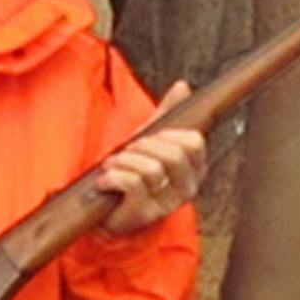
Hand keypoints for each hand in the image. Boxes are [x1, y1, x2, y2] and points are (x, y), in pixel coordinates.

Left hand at [97, 81, 207, 235]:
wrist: (108, 208)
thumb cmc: (133, 172)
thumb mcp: (150, 139)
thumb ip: (167, 113)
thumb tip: (183, 85)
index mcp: (194, 168)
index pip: (193, 142)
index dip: (166, 134)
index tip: (148, 139)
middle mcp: (187, 188)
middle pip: (174, 155)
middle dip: (142, 147)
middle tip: (126, 152)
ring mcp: (168, 204)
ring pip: (152, 169)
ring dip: (124, 162)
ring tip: (112, 167)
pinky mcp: (146, 214)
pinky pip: (132, 184)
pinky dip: (112, 177)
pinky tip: (105, 182)